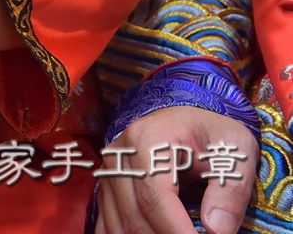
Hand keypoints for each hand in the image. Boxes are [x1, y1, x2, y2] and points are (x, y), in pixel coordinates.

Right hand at [94, 106, 257, 233]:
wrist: (189, 120)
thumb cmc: (213, 134)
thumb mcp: (235, 154)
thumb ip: (230, 191)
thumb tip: (217, 230)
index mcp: (148, 141)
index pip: (155, 199)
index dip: (177, 231)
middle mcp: (119, 156)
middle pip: (134, 217)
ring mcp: (108, 173)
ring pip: (118, 226)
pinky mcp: (106, 187)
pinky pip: (107, 224)